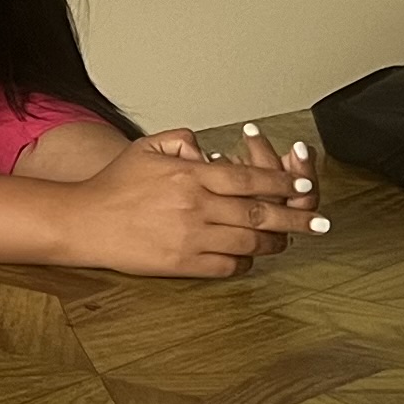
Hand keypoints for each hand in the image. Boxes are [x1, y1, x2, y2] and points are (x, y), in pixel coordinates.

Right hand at [52, 126, 312, 277]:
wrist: (84, 222)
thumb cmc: (113, 185)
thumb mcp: (148, 148)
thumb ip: (183, 139)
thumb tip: (211, 149)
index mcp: (191, 173)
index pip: (249, 178)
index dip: (282, 182)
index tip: (303, 185)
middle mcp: (196, 204)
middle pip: (259, 211)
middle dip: (296, 217)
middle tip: (319, 222)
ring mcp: (191, 236)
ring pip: (249, 240)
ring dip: (273, 241)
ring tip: (286, 240)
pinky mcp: (183, 262)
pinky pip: (228, 264)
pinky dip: (244, 261)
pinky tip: (248, 256)